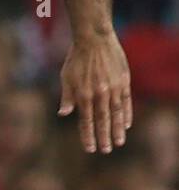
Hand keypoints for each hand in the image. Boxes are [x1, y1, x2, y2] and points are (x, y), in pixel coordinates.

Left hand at [58, 31, 132, 152]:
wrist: (94, 38)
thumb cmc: (76, 58)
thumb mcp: (66, 77)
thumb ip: (67, 97)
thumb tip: (63, 114)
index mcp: (83, 95)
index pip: (86, 121)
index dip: (88, 136)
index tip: (90, 149)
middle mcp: (99, 94)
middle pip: (102, 121)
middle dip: (103, 137)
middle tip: (106, 150)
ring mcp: (113, 88)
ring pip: (116, 114)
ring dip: (117, 130)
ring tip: (119, 143)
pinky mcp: (123, 81)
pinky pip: (126, 102)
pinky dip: (126, 114)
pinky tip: (126, 125)